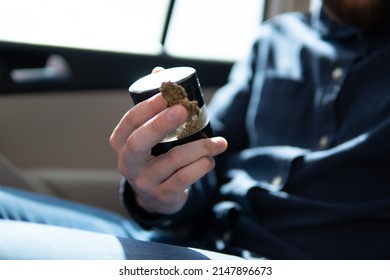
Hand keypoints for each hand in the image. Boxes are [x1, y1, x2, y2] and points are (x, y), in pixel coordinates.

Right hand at [109, 75, 227, 214]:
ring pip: (174, 159)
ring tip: (219, 143)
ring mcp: (144, 182)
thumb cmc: (155, 157)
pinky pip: (186, 177)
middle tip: (185, 109)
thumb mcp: (149, 136)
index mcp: (121, 143)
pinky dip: (203, 165)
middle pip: (141, 141)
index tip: (167, 94)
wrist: (157, 198)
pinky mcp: (163, 195)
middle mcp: (128, 163)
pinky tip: (210, 160)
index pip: (130, 122)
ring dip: (201, 147)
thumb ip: (153, 107)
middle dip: (163, 123)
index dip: (148, 107)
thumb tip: (160, 71)